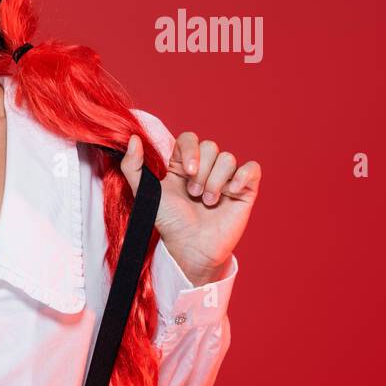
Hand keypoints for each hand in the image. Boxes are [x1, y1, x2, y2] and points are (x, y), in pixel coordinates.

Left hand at [121, 130, 260, 286]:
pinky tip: (232, 191)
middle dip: (201, 172)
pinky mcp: (244, 190)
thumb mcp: (144, 192)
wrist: (190, 247)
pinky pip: (252, 168)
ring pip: (228, 158)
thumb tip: (133, 139)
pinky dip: (243, 176)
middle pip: (210, 146)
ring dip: (216, 182)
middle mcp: (205, 168)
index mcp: (182, 164)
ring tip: (208, 202)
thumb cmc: (168, 222)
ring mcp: (226, 178)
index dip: (190, 150)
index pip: (190, 138)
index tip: (186, 171)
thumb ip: (132, 166)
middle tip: (193, 194)